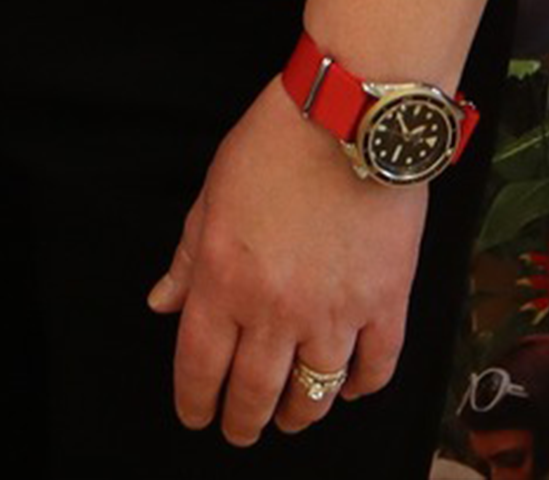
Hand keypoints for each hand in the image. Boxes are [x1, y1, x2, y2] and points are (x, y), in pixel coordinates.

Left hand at [150, 86, 428, 443]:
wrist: (351, 116)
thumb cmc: (274, 144)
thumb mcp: (211, 194)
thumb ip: (187, 257)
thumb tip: (163, 302)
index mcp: (223, 281)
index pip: (200, 366)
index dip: (195, 402)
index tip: (196, 416)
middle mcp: (274, 309)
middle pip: (254, 392)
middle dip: (243, 422)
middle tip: (241, 432)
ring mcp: (334, 311)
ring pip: (314, 392)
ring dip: (299, 414)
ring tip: (291, 417)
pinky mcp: (385, 302)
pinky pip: (376, 367)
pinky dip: (361, 388)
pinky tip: (348, 390)